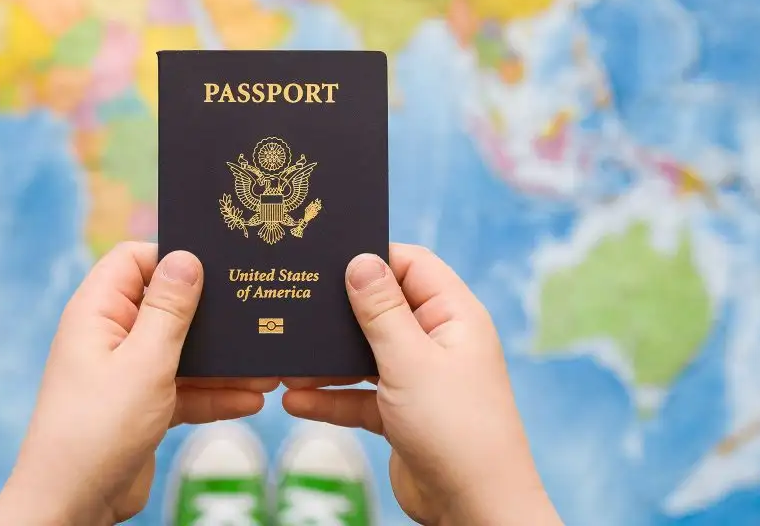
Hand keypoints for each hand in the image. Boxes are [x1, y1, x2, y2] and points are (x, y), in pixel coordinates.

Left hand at [0, 243, 277, 524]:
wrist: (71, 504)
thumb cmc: (96, 430)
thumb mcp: (143, 363)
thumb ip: (168, 310)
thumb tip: (186, 258)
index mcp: (98, 312)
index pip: (136, 260)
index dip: (174, 258)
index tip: (219, 266)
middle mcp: (110, 336)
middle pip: (167, 305)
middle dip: (211, 312)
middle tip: (256, 308)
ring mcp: (127, 373)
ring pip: (182, 351)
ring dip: (222, 360)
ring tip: (270, 365)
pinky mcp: (142, 406)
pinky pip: (185, 389)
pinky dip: (214, 395)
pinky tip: (252, 399)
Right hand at [283, 244, 560, 524]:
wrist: (473, 508)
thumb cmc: (456, 429)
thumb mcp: (409, 361)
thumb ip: (381, 311)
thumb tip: (360, 261)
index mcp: (454, 316)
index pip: (411, 265)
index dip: (373, 258)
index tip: (328, 259)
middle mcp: (438, 342)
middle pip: (383, 309)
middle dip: (341, 312)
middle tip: (297, 303)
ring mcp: (420, 379)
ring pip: (366, 356)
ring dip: (328, 361)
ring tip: (285, 360)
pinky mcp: (402, 414)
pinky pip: (360, 396)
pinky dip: (331, 399)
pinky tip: (296, 401)